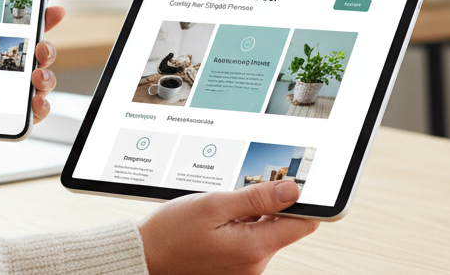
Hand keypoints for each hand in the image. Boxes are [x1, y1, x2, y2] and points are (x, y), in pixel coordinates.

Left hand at [0, 0, 65, 198]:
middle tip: (41, 45)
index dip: (34, 16)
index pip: (11, 26)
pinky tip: (34, 103)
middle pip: (33, 52)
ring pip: (38, 81)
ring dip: (47, 74)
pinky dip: (40, 108)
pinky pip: (31, 116)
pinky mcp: (1, 122)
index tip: (49, 6)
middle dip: (47, 44)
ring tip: (36, 76)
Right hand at [138, 181, 317, 274]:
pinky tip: (216, 221)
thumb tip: (292, 189)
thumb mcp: (213, 205)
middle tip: (238, 191)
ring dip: (250, 215)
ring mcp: (245, 270)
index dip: (301, 200)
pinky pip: (249, 242)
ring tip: (219, 209)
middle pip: (282, 227)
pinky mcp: (235, 269)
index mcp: (253, 249)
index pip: (302, 223)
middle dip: (266, 205)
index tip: (291, 183)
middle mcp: (255, 265)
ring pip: (264, 233)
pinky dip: (239, 227)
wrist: (146, 257)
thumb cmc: (171, 232)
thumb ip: (256, 198)